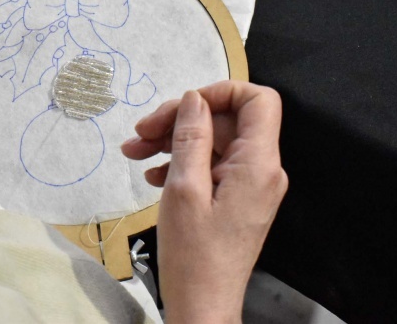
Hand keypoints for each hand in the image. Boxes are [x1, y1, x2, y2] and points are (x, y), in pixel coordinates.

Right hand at [121, 81, 287, 323]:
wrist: (202, 305)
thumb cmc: (194, 254)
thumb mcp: (184, 188)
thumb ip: (191, 137)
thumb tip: (194, 99)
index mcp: (258, 164)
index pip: (258, 100)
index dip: (220, 92)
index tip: (182, 105)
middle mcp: (262, 170)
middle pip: (227, 120)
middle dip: (181, 119)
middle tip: (141, 132)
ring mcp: (249, 185)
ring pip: (213, 142)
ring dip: (173, 141)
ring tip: (134, 152)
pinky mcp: (236, 199)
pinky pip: (211, 165)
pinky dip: (181, 163)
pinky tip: (152, 175)